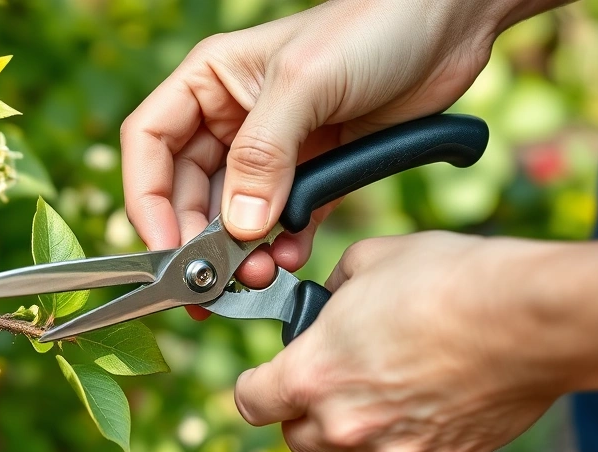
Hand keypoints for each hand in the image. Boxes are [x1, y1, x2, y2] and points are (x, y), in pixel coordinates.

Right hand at [121, 0, 508, 290]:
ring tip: (260, 273)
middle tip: (213, 280)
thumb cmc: (372, 27)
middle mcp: (231, 118)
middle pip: (187, 190)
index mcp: (209, 82)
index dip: (147, 198)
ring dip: (240, 251)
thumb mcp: (305, 83)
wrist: (450, 24)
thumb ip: (264, 155)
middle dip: (197, 238)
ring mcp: (272, 150)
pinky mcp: (313, 172)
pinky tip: (294, 257)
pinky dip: (284, 246)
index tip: (165, 246)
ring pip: (234, 215)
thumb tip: (239, 228)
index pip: (150, 144)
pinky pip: (283, 222)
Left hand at [233, 232, 576, 451]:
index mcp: (312, 374)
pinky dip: (403, 442)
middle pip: (297, 440)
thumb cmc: (447, 281)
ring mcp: (393, 451)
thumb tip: (331, 300)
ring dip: (352, 433)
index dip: (255, 387)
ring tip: (381, 391)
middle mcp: (345, 423)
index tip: (265, 379)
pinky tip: (425, 403)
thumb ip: (333, 287)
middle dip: (304, 413)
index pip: (251, 402)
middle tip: (329, 381)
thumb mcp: (369, 259)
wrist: (530, 318)